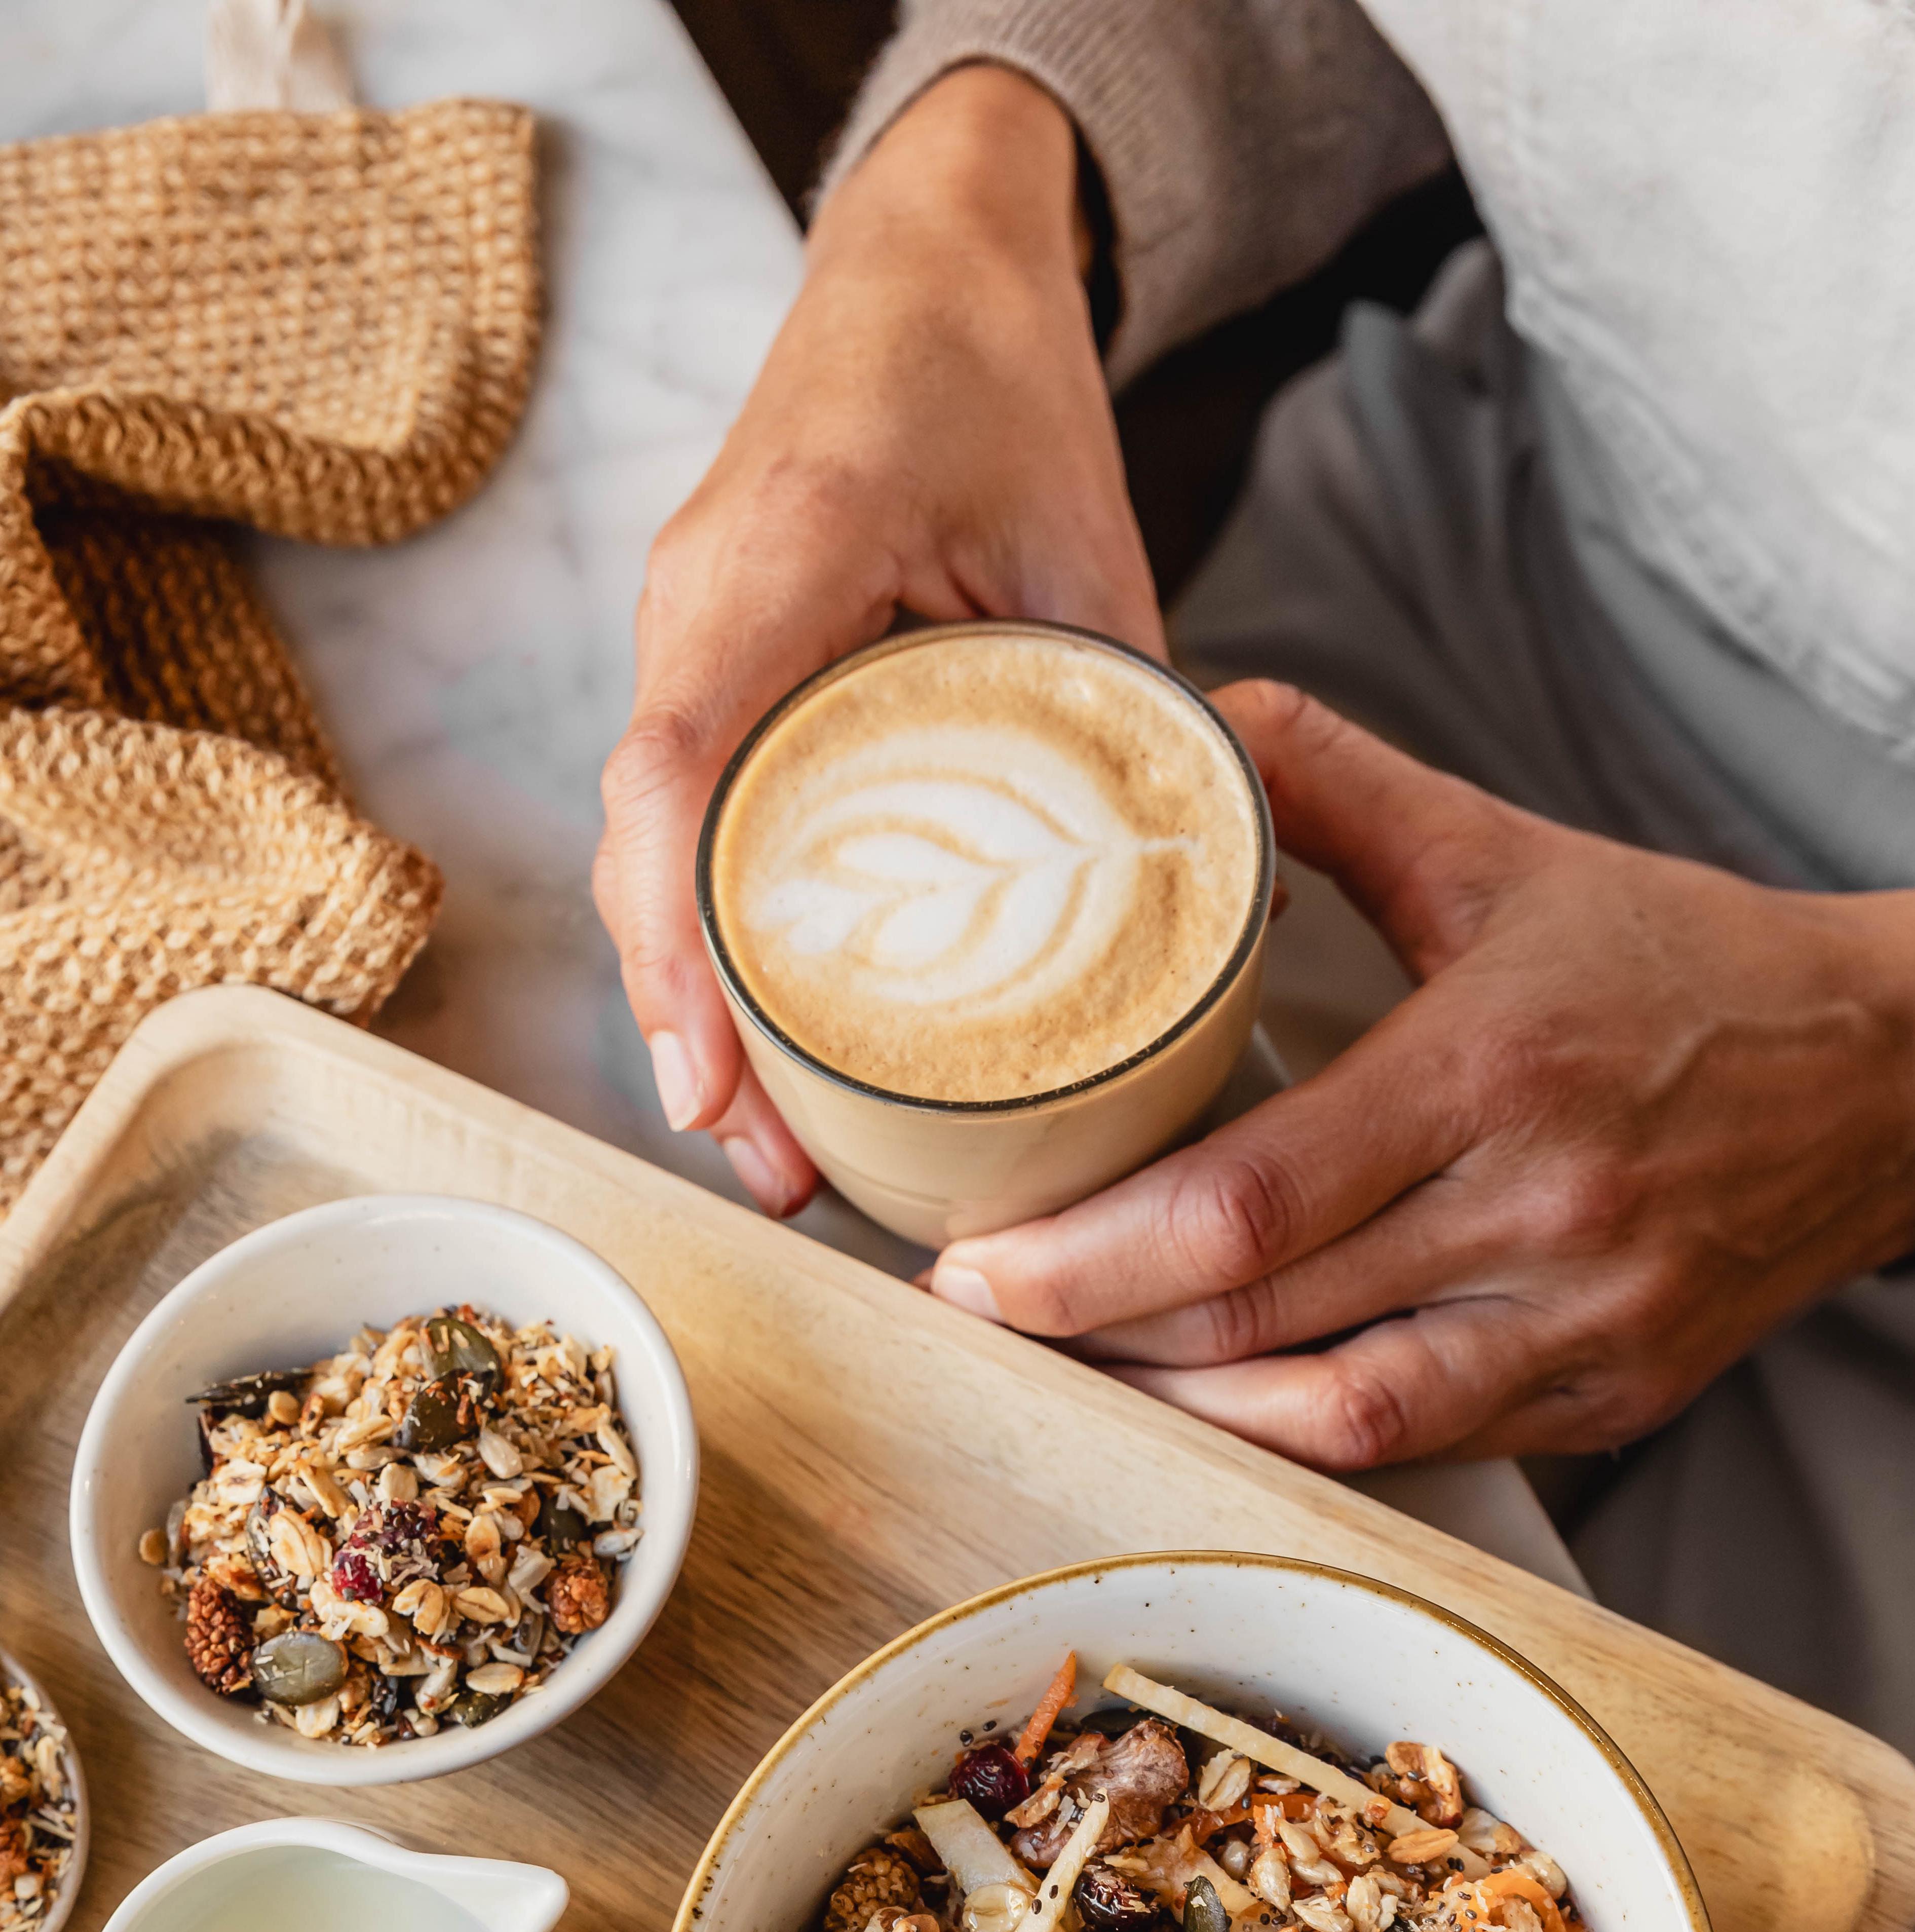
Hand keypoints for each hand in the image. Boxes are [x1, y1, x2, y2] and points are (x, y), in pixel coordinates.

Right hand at [595, 63, 1159, 1215]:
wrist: (923, 261)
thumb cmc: (997, 378)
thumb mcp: (1089, 540)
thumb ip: (1132, 707)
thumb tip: (1216, 894)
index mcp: (780, 559)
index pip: (678, 775)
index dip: (681, 945)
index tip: (714, 1079)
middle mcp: (699, 604)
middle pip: (649, 849)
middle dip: (692, 1026)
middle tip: (771, 1170)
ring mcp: (689, 637)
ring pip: (657, 853)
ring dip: (697, 1005)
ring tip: (771, 1148)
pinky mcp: (713, 669)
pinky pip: (692, 824)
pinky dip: (717, 940)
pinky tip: (772, 1045)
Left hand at [927, 683, 1914, 1460]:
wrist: (1883, 1075)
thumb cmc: (1682, 967)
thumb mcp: (1506, 854)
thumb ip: (1338, 784)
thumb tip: (1193, 720)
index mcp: (1493, 1068)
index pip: (1251, 1198)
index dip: (1093, 1254)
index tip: (981, 1264)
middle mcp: (1537, 1214)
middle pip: (1265, 1317)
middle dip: (1096, 1332)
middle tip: (982, 1316)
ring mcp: (1577, 1324)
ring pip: (1336, 1416)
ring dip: (1186, 1412)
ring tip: (1080, 1372)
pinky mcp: (1606, 1397)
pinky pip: (1423, 1448)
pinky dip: (1304, 1442)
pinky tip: (1219, 1411)